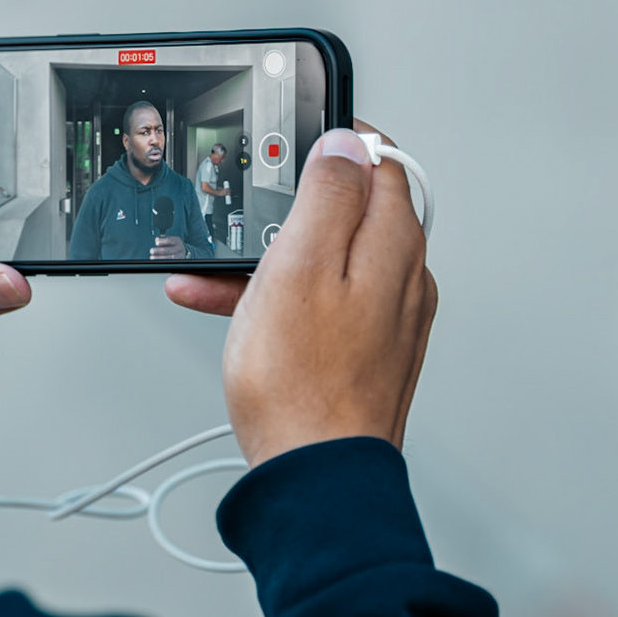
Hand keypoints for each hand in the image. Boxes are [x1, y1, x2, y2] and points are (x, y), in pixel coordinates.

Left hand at [150, 235, 187, 259]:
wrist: (182, 251)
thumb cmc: (173, 245)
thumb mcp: (170, 240)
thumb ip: (163, 240)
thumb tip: (157, 240)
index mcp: (177, 241)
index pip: (169, 241)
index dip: (162, 241)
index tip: (156, 243)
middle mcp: (180, 248)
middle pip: (169, 250)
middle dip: (159, 251)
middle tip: (152, 251)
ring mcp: (181, 256)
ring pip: (170, 258)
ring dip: (160, 258)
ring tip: (152, 257)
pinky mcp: (179, 262)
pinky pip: (170, 263)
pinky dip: (163, 262)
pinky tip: (158, 262)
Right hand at [165, 122, 434, 464]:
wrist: (313, 474)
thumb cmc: (302, 382)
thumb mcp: (300, 264)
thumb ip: (328, 194)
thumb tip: (345, 142)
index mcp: (393, 244)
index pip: (379, 160)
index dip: (331, 144)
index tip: (287, 151)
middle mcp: (401, 277)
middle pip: (348, 210)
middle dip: (288, 208)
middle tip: (245, 217)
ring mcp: (384, 317)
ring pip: (325, 259)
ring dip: (268, 257)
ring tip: (216, 273)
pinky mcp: (362, 350)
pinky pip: (318, 302)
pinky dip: (275, 297)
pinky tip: (228, 311)